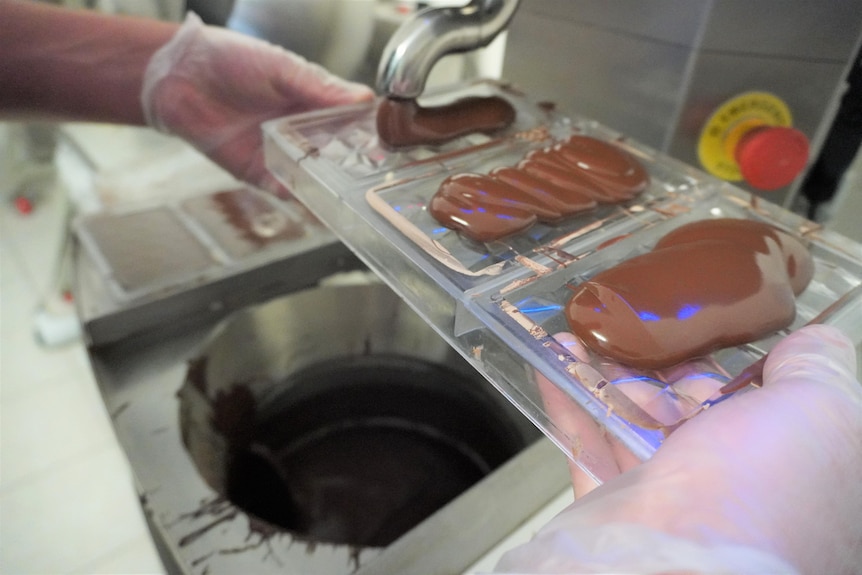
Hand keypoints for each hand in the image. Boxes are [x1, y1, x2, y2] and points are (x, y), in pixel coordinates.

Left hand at [141, 13, 373, 196]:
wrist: (177, 76)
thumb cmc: (228, 59)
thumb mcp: (281, 67)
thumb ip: (320, 86)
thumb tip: (364, 99)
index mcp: (313, 101)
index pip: (351, 122)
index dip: (371, 133)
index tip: (392, 142)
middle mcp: (301, 131)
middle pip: (338, 155)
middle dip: (357, 165)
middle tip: (379, 174)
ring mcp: (281, 153)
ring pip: (315, 176)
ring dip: (331, 184)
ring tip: (352, 191)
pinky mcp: (258, 172)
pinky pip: (283, 188)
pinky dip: (297, 193)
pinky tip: (310, 195)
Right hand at [497, 325, 860, 572]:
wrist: (673, 563)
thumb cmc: (758, 487)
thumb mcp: (820, 414)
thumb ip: (817, 369)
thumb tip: (809, 341)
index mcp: (792, 475)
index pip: (769, 411)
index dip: (741, 367)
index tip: (710, 330)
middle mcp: (734, 493)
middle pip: (696, 413)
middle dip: (665, 365)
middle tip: (641, 326)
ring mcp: (670, 504)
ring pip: (637, 425)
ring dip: (608, 374)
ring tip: (586, 331)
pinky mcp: (612, 508)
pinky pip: (587, 445)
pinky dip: (569, 400)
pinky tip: (551, 359)